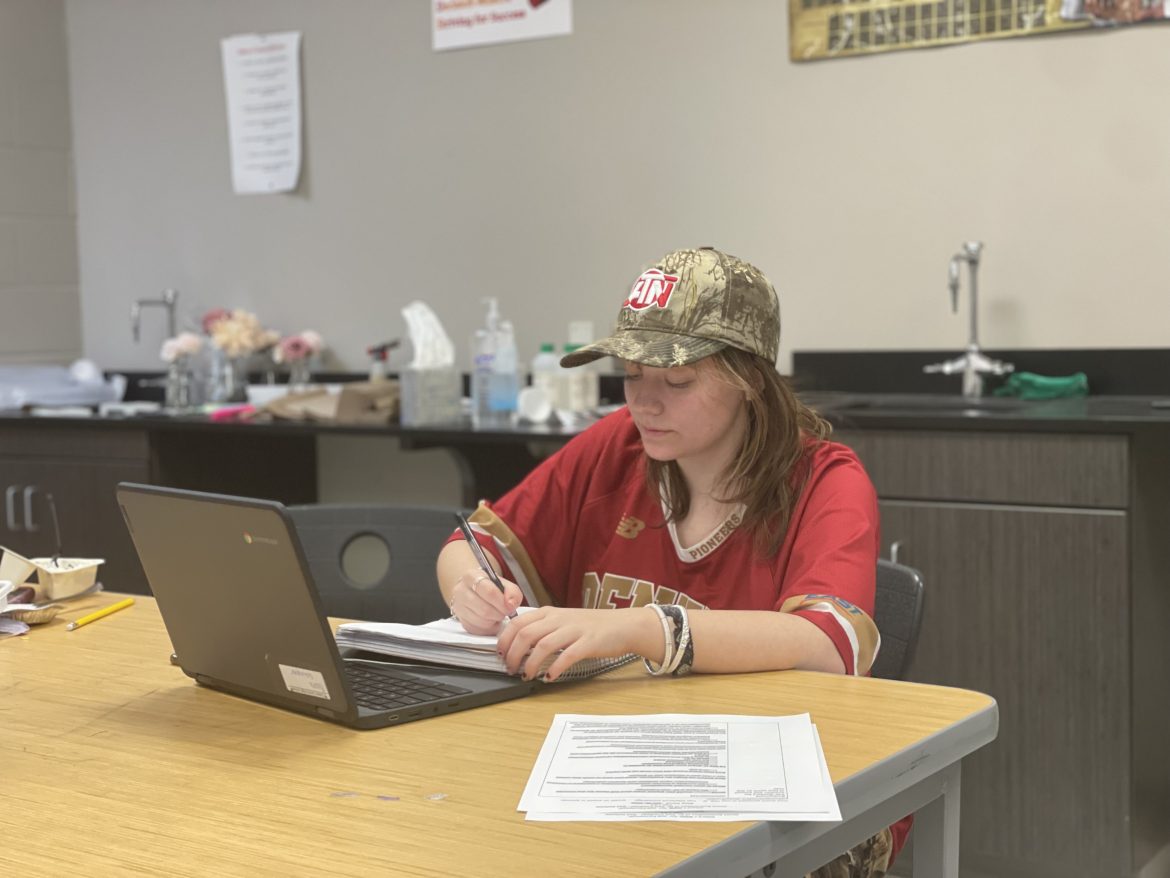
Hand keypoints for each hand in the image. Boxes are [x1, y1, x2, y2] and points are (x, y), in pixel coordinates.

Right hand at [448, 568, 522, 634]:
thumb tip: (511, 605)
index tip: (511, 607)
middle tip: (505, 611)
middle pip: (485, 610)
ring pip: (482, 622)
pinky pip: (479, 630)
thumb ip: (512, 592)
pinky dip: (489, 627)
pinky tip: (491, 619)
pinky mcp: (461, 622)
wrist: (475, 590)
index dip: (502, 602)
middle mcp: (460, 591)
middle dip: (500, 613)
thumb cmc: (490, 586)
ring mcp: (458, 607)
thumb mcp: (503, 583)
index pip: (489, 592)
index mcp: (471, 576)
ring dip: (495, 620)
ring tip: (497, 613)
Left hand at [496, 606, 657, 681]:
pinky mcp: (588, 642)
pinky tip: (549, 677)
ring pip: (543, 645)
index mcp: (550, 613)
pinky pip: (567, 655)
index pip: (518, 622)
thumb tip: (519, 643)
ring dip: (530, 663)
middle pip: (526, 634)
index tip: (500, 654)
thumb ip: (543, 628)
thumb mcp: (563, 621)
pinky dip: (555, 667)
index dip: (505, 639)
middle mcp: (559, 618)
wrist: (623, 625)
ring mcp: (574, 629)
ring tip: (526, 676)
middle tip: (510, 669)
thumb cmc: (592, 626)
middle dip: (513, 654)